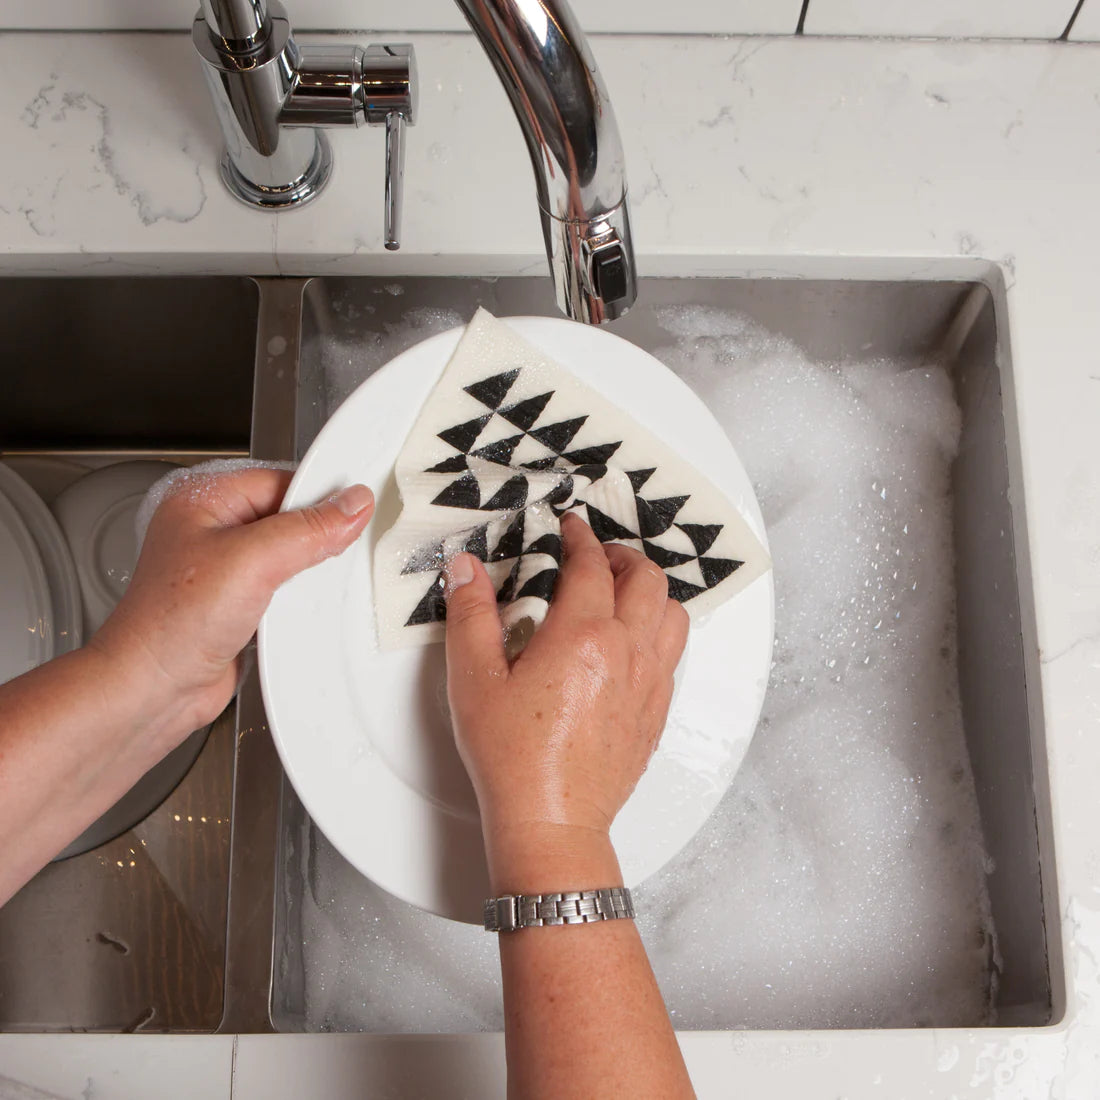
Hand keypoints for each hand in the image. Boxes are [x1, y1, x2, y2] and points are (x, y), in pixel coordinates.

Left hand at [91, 467, 373, 754]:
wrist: (152, 691)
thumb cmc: (168, 626)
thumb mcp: (250, 562)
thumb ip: (307, 529)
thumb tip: (350, 504)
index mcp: (204, 499)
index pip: (283, 479)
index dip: (320, 496)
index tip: (354, 513)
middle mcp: (213, 530)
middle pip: (291, 517)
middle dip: (316, 537)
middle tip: (327, 556)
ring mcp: (226, 569)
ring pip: (291, 555)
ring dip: (307, 573)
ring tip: (301, 589)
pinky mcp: (238, 604)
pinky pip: (285, 589)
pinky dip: (299, 600)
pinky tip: (297, 611)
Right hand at [443, 512, 688, 888]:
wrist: (552, 820)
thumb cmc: (512, 755)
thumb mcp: (473, 678)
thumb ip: (471, 613)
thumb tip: (465, 567)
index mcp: (582, 635)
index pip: (591, 564)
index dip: (579, 537)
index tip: (569, 527)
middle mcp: (627, 652)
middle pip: (646, 578)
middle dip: (621, 556)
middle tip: (596, 555)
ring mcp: (649, 683)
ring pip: (672, 613)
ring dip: (650, 591)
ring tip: (621, 591)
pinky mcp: (656, 711)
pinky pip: (673, 652)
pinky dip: (658, 629)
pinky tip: (632, 641)